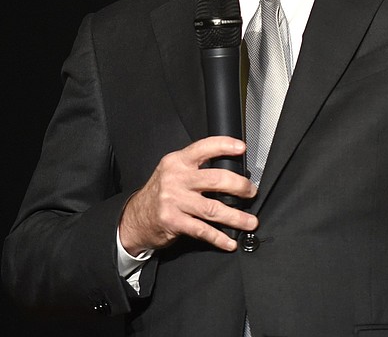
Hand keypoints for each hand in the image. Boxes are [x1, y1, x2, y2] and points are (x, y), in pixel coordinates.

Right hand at [118, 137, 258, 254]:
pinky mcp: (173, 222)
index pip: (203, 147)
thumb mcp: (173, 171)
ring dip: (236, 217)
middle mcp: (175, 179)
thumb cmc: (161, 192)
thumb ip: (196, 167)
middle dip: (239, 186)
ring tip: (250, 221)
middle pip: (215, 179)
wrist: (135, 218)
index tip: (241, 148)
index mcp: (178, 162)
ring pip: (213, 208)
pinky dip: (219, 237)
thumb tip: (231, 169)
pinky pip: (202, 230)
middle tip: (252, 192)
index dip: (224, 146)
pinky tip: (230, 241)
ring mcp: (174, 201)